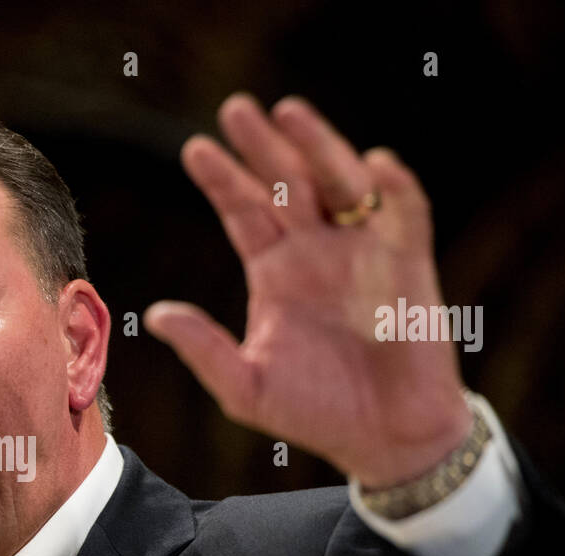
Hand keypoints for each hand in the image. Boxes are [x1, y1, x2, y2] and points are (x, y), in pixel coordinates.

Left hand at [143, 93, 471, 488]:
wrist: (384, 438)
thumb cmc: (315, 413)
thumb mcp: (246, 386)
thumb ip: (204, 349)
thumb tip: (155, 314)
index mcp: (275, 272)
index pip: (244, 213)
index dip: (223, 180)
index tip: (195, 149)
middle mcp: (316, 251)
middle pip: (286, 184)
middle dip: (263, 147)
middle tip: (236, 109)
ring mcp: (363, 251)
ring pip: (339, 184)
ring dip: (318, 148)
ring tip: (290, 114)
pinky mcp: (409, 262)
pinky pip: (404, 214)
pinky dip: (394, 189)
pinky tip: (374, 166)